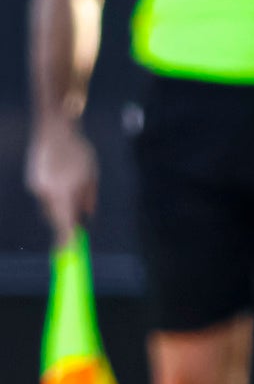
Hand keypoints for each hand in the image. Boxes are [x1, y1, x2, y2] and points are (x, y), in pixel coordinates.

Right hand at [25, 120, 96, 247]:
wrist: (55, 130)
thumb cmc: (79, 152)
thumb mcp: (91, 177)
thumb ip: (89, 199)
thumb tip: (86, 217)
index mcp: (62, 192)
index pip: (64, 223)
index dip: (66, 239)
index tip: (68, 252)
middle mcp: (45, 192)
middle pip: (55, 217)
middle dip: (66, 222)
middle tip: (79, 225)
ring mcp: (36, 186)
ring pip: (49, 207)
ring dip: (60, 208)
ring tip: (74, 191)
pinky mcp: (32, 180)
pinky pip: (45, 196)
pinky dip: (54, 196)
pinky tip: (64, 183)